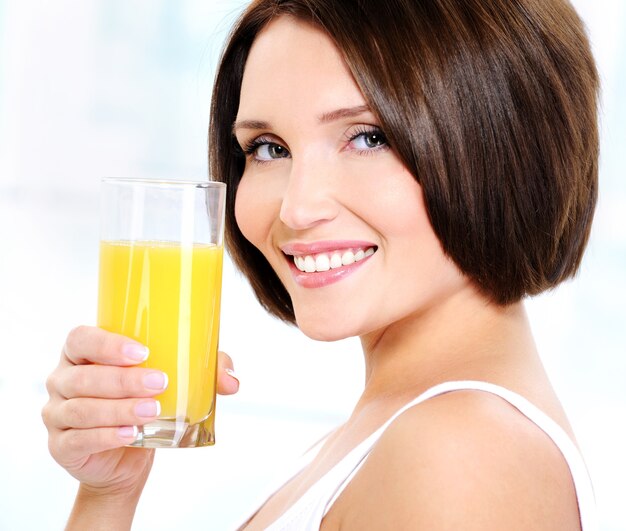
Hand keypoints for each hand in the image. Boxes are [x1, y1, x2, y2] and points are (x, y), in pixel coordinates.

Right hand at [41, 325, 238, 496]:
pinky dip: (106, 436)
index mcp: (83, 354)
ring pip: (81, 409)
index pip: (80, 338)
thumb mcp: (174, 382)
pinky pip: (79, 439)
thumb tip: (232, 381)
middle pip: (83, 376)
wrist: (125, 460)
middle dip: (123, 380)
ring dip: (119, 409)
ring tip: (153, 410)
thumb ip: (203, 372)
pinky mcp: (62, 446)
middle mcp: (63, 380)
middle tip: (160, 383)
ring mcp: (57, 414)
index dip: (106, 344)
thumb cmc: (145, 404)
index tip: (142, 352)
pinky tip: (131, 434)